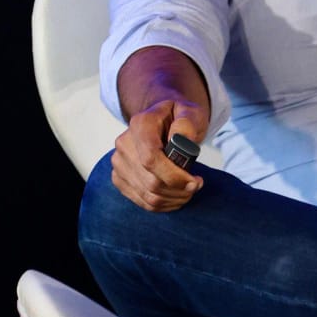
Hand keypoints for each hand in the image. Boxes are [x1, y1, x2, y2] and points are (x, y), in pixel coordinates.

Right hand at [111, 95, 208, 212]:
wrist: (162, 120)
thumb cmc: (177, 116)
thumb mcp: (190, 111)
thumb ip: (187, 122)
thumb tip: (182, 141)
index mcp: (141, 124)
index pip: (151, 159)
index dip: (173, 176)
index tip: (194, 181)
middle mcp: (124, 144)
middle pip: (150, 181)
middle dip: (179, 190)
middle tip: (196, 185)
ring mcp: (119, 162)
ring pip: (147, 195)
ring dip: (174, 199)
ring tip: (189, 190)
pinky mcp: (119, 178)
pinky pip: (142, 201)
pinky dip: (163, 204)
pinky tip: (177, 196)